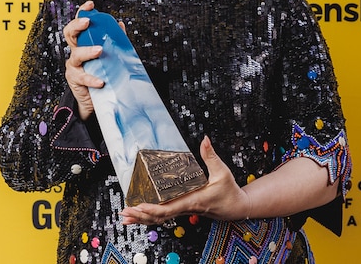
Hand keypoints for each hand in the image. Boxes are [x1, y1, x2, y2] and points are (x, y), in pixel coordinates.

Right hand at [62, 0, 103, 119]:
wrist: (96, 100)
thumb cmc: (103, 73)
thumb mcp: (110, 56)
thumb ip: (115, 41)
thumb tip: (121, 25)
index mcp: (83, 43)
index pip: (79, 24)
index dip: (82, 12)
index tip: (90, 4)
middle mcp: (76, 51)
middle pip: (69, 34)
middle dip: (77, 25)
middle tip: (87, 22)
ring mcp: (73, 66)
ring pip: (76, 55)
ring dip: (87, 51)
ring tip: (100, 50)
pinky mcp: (75, 80)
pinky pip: (82, 77)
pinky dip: (92, 79)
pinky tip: (101, 81)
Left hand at [120, 136, 250, 224]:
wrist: (236, 207)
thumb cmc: (229, 192)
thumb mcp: (222, 172)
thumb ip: (210, 156)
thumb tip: (204, 140)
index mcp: (192, 201)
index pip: (169, 209)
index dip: (153, 209)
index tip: (140, 206)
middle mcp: (184, 209)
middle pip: (158, 217)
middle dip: (140, 215)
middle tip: (124, 211)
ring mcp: (182, 211)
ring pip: (159, 219)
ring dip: (142, 219)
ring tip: (125, 216)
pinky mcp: (182, 211)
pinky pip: (163, 217)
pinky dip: (149, 218)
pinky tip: (138, 216)